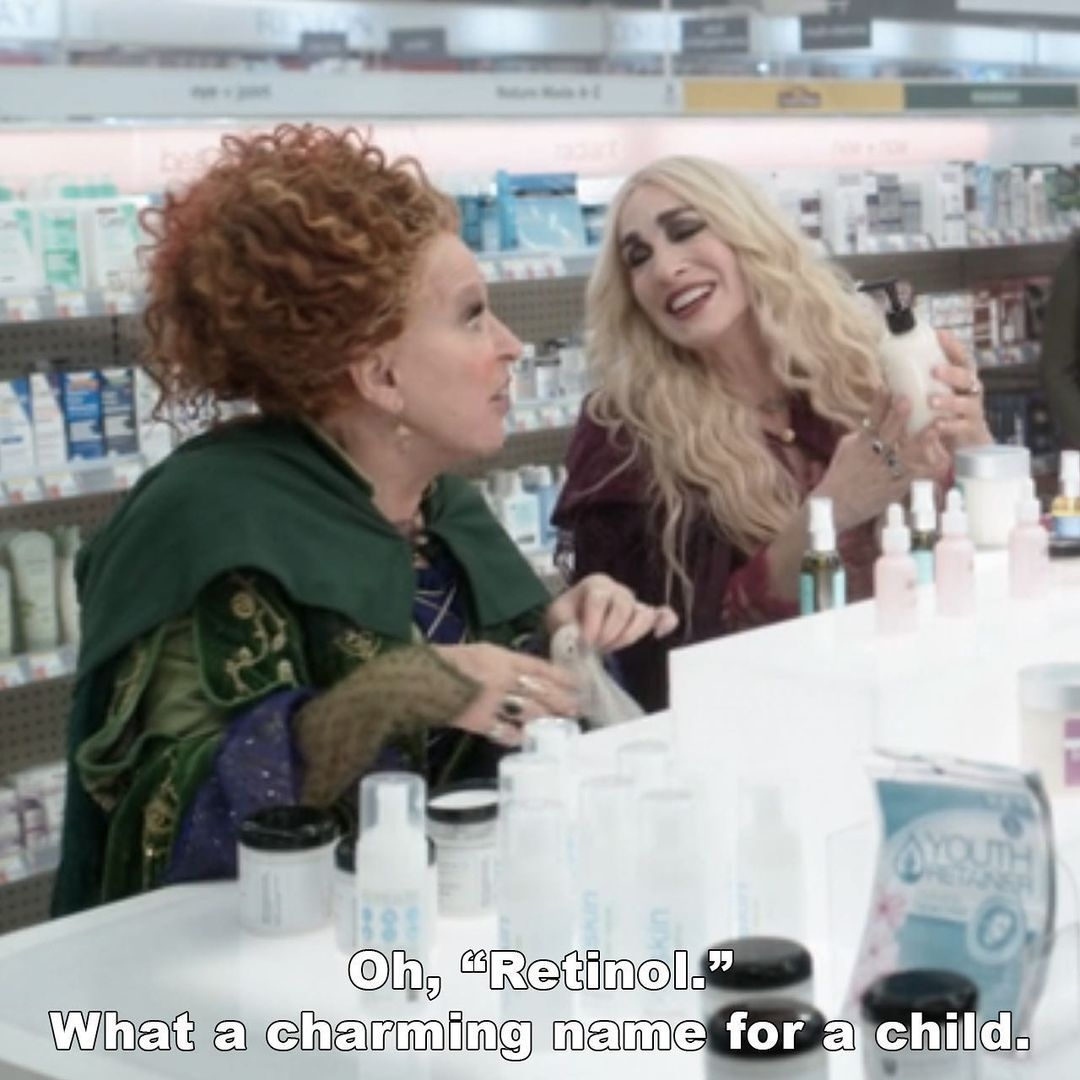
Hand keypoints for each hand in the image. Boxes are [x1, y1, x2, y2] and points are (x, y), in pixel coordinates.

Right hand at [433, 643, 579, 747]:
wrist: (422, 680)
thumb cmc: (452, 661)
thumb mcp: (483, 652)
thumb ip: (508, 662)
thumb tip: (533, 675)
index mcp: (501, 658)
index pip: (539, 667)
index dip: (560, 677)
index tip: (577, 683)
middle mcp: (502, 679)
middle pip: (539, 691)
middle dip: (561, 700)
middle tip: (577, 708)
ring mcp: (492, 701)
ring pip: (528, 712)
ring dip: (547, 719)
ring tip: (561, 724)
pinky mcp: (480, 722)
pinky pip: (506, 731)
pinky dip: (519, 736)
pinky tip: (530, 739)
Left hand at [544, 573, 678, 651]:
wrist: (574, 623)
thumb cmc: (566, 618)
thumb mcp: (557, 619)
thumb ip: (566, 626)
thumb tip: (579, 639)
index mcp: (595, 584)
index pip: (599, 599)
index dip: (593, 623)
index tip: (585, 643)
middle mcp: (617, 589)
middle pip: (623, 607)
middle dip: (609, 632)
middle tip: (596, 647)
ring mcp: (634, 601)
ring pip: (642, 614)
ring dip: (627, 636)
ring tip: (610, 648)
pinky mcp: (645, 615)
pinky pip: (663, 614)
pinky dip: (665, 622)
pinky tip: (658, 634)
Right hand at [815, 389, 948, 530]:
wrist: (835, 506)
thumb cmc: (839, 476)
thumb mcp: (845, 449)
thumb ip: (862, 434)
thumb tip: (873, 419)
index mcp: (860, 444)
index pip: (870, 419)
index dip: (878, 402)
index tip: (885, 386)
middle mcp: (873, 456)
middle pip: (887, 432)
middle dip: (897, 416)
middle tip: (907, 400)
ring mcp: (886, 472)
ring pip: (906, 452)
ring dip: (922, 439)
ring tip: (936, 426)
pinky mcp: (896, 487)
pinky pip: (916, 476)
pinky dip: (930, 468)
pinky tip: (944, 460)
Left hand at [930, 330, 993, 448]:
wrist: (965, 439)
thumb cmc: (945, 410)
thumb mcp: (935, 391)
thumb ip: (919, 380)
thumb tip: (886, 366)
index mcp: (961, 377)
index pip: (961, 357)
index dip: (952, 345)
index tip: (939, 334)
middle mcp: (971, 390)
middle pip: (967, 377)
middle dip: (952, 373)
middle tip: (935, 371)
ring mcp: (973, 410)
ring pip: (966, 402)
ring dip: (949, 400)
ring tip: (931, 401)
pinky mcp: (971, 429)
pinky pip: (962, 427)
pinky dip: (949, 426)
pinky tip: (936, 425)